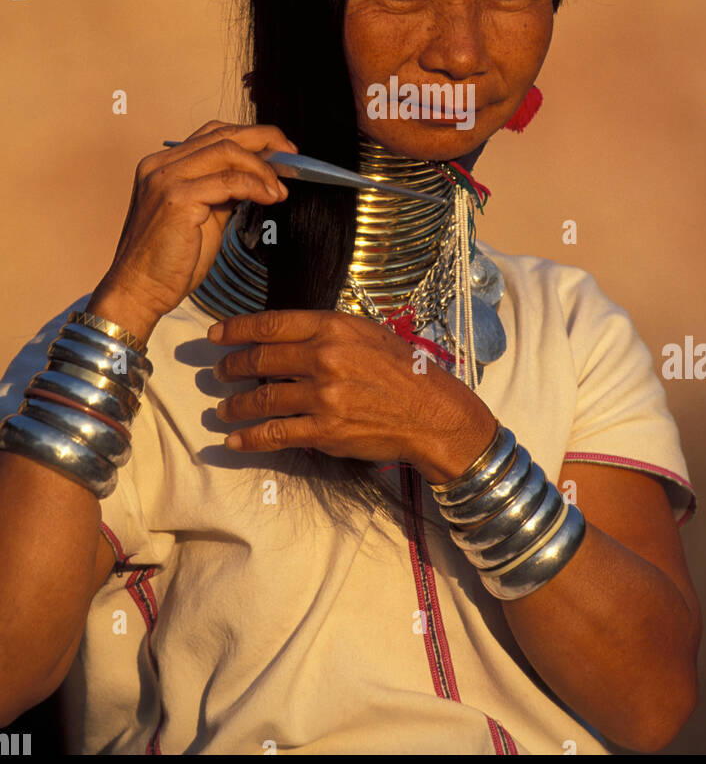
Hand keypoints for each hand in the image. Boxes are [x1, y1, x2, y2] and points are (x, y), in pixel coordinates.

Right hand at [92, 121, 297, 340]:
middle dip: (264, 139)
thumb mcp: (201, 216)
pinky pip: (229, 181)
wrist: (139, 291)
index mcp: (162, 165)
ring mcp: (166, 179)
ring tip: (279, 189)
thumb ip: (222, 193)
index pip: (213, 134)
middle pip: (222, 134)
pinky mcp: (176, 198)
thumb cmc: (169, 261)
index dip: (251, 136)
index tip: (279, 150)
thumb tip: (255, 178)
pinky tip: (269, 198)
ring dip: (262, 168)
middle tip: (291, 155)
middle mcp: (160, 165)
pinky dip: (255, 185)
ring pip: (228, 151)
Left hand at [208, 309, 497, 483]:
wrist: (431, 413)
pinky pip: (276, 434)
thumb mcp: (367, 334)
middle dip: (232, 367)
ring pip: (263, 398)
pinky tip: (234, 441)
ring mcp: (323, 396)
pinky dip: (250, 438)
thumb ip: (327, 332)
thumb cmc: (403, 370)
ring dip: (236, 405)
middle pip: (261, 359)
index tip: (216, 335)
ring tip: (223, 409)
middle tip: (218, 372)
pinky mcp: (325, 430)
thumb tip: (286, 336)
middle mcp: (325, 358)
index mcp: (334, 327)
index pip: (272, 323)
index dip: (237, 329)